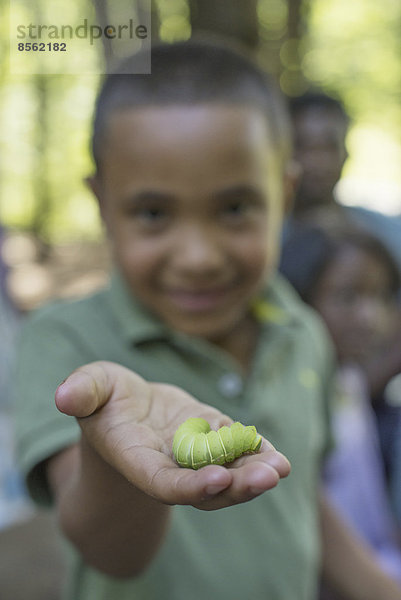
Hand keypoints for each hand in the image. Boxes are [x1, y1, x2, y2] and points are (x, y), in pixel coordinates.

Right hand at [55, 361, 289, 510]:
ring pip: (226, 473)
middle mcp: (168, 465)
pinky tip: (277, 455)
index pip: (162, 481)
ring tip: (280, 467)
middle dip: (235, 485)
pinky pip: (235, 452)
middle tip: (267, 478)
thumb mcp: (90, 388)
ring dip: (253, 473)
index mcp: (135, 458)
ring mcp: (193, 455)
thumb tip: (64, 396)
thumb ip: (82, 392)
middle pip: (203, 487)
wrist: (125, 411)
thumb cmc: (103, 400)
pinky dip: (255, 454)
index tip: (219, 479)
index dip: (188, 485)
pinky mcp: (211, 438)